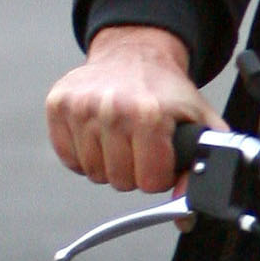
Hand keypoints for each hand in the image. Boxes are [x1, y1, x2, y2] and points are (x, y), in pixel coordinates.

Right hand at [45, 26, 217, 193]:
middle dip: (134, 170)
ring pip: (93, 172)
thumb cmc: (167, 91)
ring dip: (108, 163)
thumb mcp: (199, 122)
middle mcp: (112, 109)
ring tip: (121, 137)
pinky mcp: (57, 104)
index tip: (160, 156)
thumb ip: (201, 166)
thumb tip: (185, 209)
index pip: (149, 182)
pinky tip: (99, 133)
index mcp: (148, 114)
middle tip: (141, 145)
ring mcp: (80, 106)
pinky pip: (69, 158)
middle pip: (120, 181)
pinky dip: (84, 154)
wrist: (135, 52)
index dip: (159, 174)